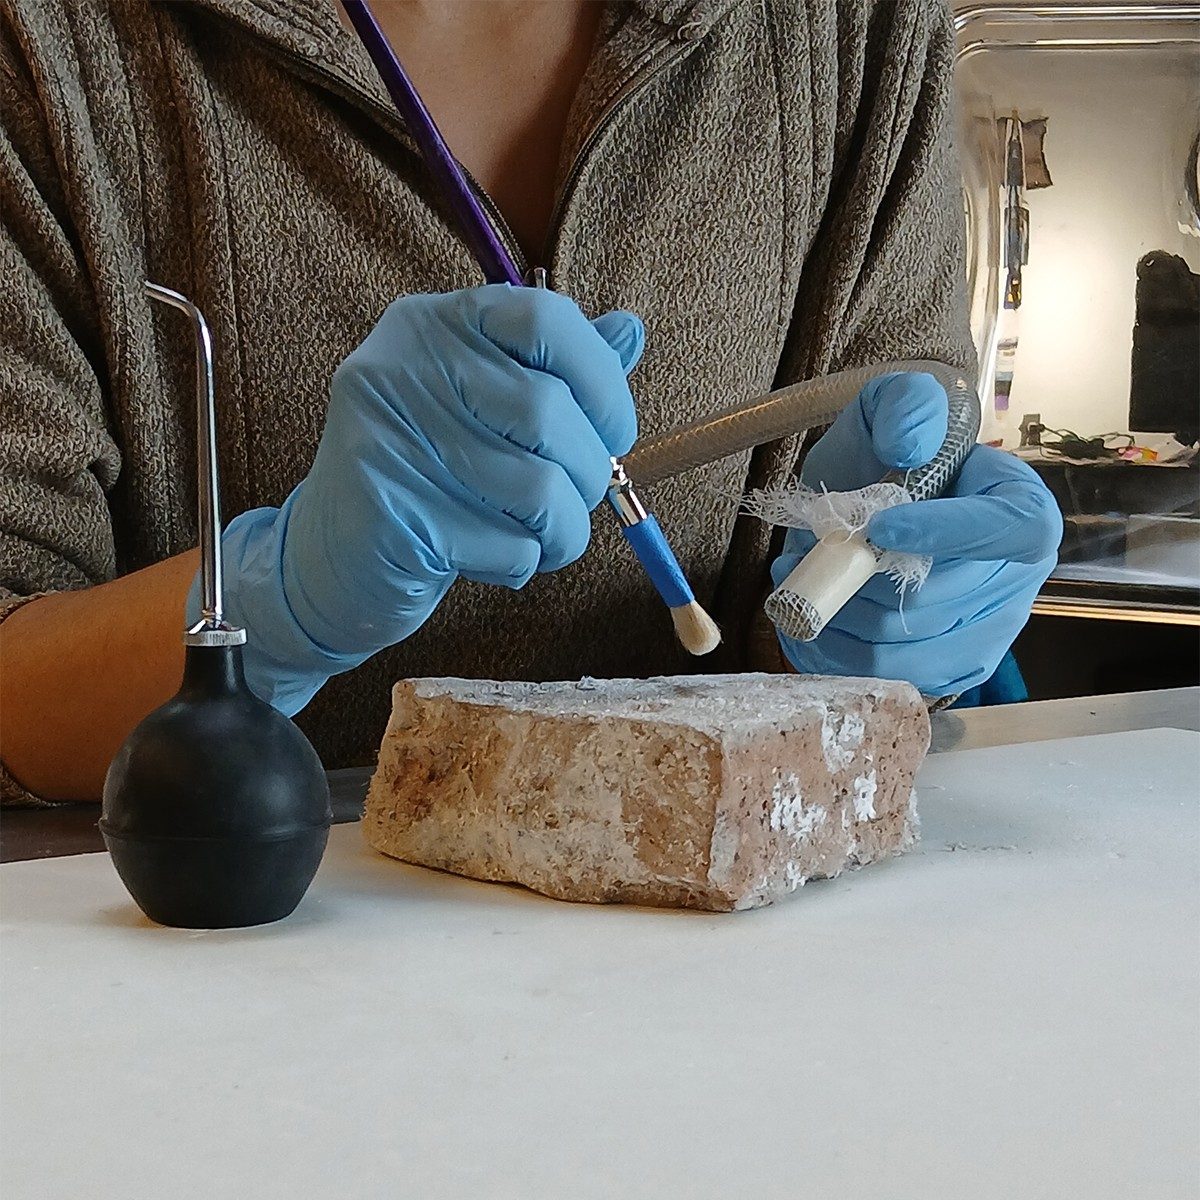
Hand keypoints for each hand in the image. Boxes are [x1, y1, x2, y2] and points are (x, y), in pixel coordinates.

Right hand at [189, 284, 643, 712]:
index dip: (602, 382)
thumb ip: (554, 370)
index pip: (545, 318)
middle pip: (550, 411)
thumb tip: (630, 330)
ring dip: (561, 531)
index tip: (612, 432)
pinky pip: (508, 547)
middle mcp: (402, 365)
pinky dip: (518, 564)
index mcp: (434, 324)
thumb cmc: (429, 479)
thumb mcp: (486, 409)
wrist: (331, 562)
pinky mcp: (390, 512)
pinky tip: (483, 558)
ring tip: (537, 538)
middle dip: (588, 474)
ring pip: (539, 489)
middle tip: (574, 501)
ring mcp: (388, 436)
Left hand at [772, 372, 1061, 694]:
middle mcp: (1017, 582)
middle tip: (814, 558)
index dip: (938, 533)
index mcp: (1022, 514)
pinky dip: (835, 655)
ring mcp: (985, 636)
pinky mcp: (947, 673)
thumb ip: (906, 406)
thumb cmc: (897, 458)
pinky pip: (885, 679)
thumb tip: (908, 445)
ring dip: (839, 622)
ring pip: (903, 651)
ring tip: (805, 584)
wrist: (887, 502)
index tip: (878, 528)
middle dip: (861, 585)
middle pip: (936, 604)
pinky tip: (813, 621)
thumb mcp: (898, 408)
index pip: (1000, 530)